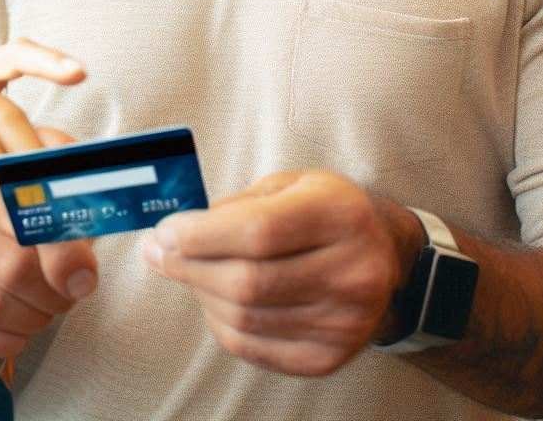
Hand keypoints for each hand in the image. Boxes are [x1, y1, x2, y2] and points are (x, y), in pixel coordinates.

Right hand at [0, 131, 98, 358]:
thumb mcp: (51, 216)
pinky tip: (20, 332)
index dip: (61, 254)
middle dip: (50, 294)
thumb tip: (83, 275)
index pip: (25, 218)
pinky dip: (6, 341)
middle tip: (66, 299)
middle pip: (10, 266)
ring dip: (30, 320)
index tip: (85, 276)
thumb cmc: (22, 234)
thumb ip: (71, 228)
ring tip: (44, 313)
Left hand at [141, 171, 419, 376]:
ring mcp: (346, 322)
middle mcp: (353, 272)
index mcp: (341, 216)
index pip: (259, 232)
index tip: (163, 232)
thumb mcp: (289, 184)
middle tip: (157, 252)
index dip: (202, 235)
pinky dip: (220, 323)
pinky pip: (254, 348)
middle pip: (248, 282)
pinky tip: (214, 299)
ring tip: (187, 270)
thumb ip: (236, 206)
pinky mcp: (331, 357)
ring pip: (245, 318)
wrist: (384, 254)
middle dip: (188, 267)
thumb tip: (175, 235)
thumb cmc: (323, 210)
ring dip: (200, 293)